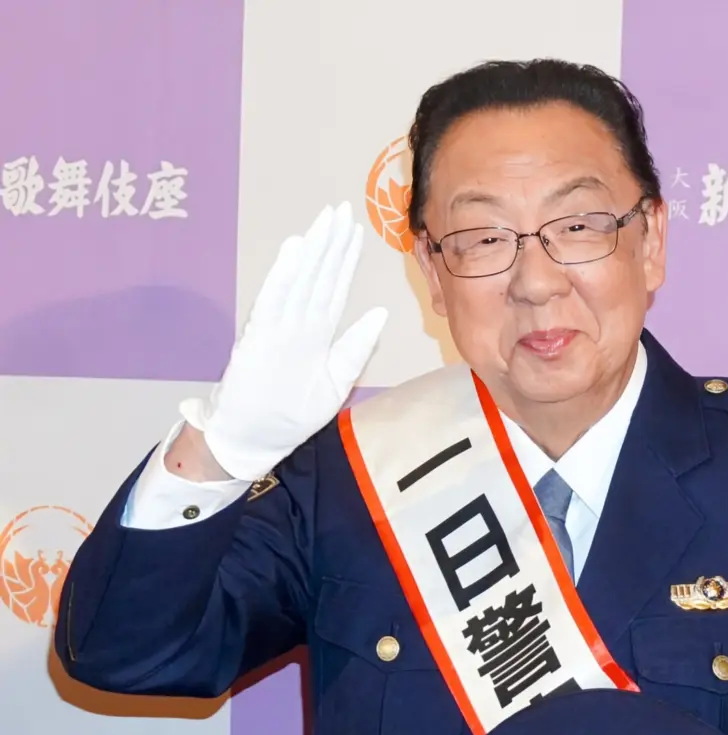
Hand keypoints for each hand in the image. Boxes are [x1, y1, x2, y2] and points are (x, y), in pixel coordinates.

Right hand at [178, 202, 386, 480]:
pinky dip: (284, 276)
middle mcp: (297, 325)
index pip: (334, 288)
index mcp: (315, 334)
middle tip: (341, 209)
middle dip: (330, 243)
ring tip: (324, 221)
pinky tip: (294, 251)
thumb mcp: (336, 381)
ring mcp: (276, 330)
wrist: (255, 440)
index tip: (356, 230)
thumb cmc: (292, 413)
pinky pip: (273, 302)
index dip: (345, 259)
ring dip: (312, 251)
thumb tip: (380, 314)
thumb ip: (356, 348)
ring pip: (298, 282)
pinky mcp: (257, 340)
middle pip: (317, 277)